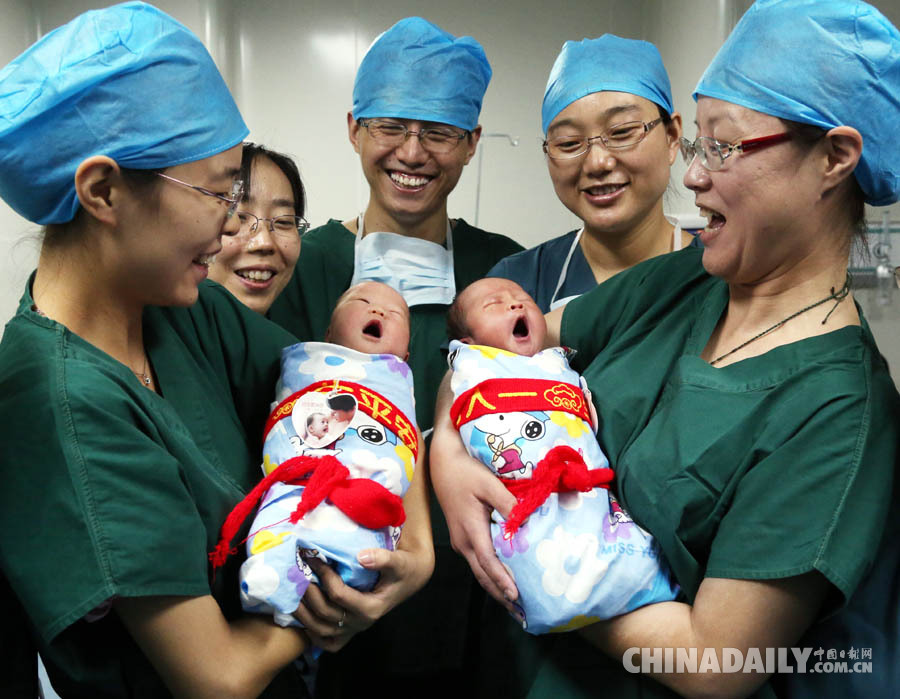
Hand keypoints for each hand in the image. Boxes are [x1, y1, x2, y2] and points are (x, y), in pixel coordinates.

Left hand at [294, 547, 431, 651]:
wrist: (408, 579)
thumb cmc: (402, 568)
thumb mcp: (398, 561)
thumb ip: (383, 559)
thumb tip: (361, 557)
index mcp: (371, 607)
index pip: (339, 594)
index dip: (324, 575)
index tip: (313, 557)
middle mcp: (361, 622)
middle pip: (325, 613)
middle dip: (308, 592)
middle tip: (297, 572)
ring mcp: (354, 629)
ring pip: (320, 630)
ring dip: (303, 613)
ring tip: (292, 593)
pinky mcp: (349, 630)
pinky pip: (327, 641)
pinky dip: (312, 633)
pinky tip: (303, 617)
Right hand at [430, 412, 519, 609]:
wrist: (441, 462)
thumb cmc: (464, 471)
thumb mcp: (488, 484)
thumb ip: (507, 504)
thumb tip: (525, 524)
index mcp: (470, 530)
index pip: (488, 562)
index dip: (502, 580)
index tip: (515, 596)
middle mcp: (462, 541)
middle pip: (482, 575)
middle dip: (500, 594)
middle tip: (519, 612)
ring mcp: (460, 540)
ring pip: (479, 570)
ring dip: (495, 587)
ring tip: (513, 604)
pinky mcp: (461, 536)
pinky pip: (477, 561)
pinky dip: (490, 574)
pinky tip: (502, 579)